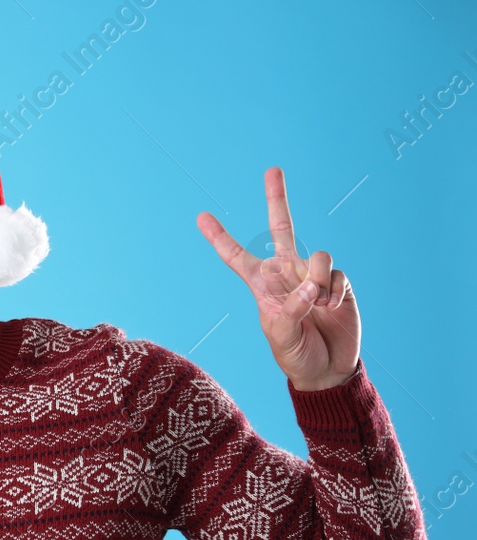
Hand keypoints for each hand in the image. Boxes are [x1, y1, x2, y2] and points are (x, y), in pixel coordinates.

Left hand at [195, 166, 360, 390]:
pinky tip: (332, 309)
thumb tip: (308, 286)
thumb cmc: (296, 355)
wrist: (328, 370)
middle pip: (282, 228)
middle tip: (272, 169)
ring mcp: (314, 275)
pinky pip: (337, 274)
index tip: (201, 216)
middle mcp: (287, 273)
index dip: (219, 238)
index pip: (236, 257)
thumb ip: (290, 311)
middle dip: (277, 198)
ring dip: (317, 280)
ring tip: (318, 306)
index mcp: (262, 285)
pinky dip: (334, 292)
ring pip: (317, 255)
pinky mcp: (339, 282)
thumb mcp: (281, 339)